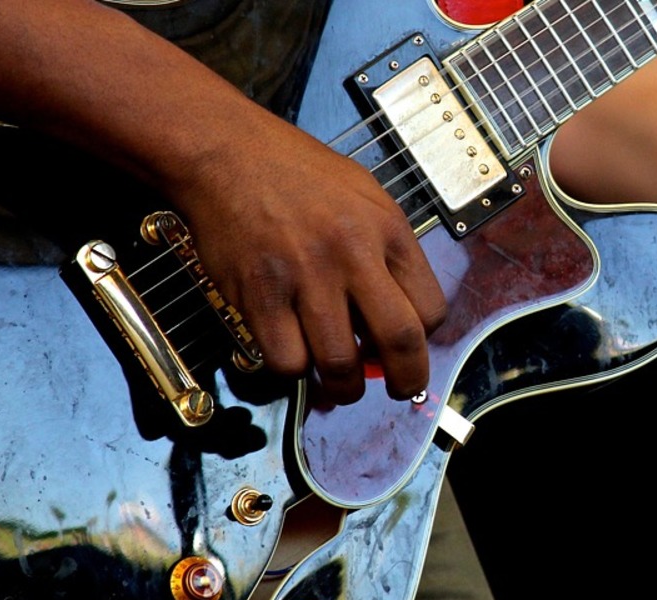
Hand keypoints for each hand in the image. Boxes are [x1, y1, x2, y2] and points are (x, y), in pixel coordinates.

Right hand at [166, 114, 446, 404]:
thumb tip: (398, 312)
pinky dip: (292, 370)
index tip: (411, 348)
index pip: (430, 308)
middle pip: (399, 342)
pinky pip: (286, 361)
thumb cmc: (295, 173)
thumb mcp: (364, 194)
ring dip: (344, 387)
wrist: (226, 151)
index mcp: (387, 229)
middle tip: (399, 390)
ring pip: (339, 364)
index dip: (424, 340)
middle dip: (406, 381)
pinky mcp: (260, 294)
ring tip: (339, 382)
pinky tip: (292, 353)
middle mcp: (352, 253)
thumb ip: (386, 250)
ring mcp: (305, 275)